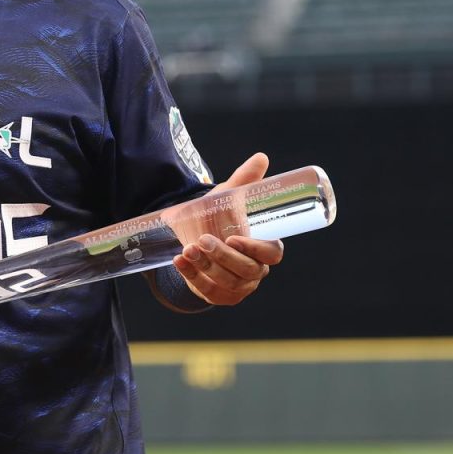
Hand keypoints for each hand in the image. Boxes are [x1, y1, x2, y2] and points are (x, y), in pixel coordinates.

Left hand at [172, 152, 285, 305]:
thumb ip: (244, 181)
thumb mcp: (228, 200)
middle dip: (223, 257)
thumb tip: (261, 157)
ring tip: (187, 249)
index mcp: (264, 250)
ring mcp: (237, 288)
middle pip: (246, 270)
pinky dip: (191, 276)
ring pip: (226, 282)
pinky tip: (179, 261)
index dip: (257, 249)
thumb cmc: (219, 220)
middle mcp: (255, 271)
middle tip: (203, 241)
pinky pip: (206, 291)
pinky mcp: (217, 296)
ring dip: (205, 267)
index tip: (235, 238)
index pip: (273, 254)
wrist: (195, 241)